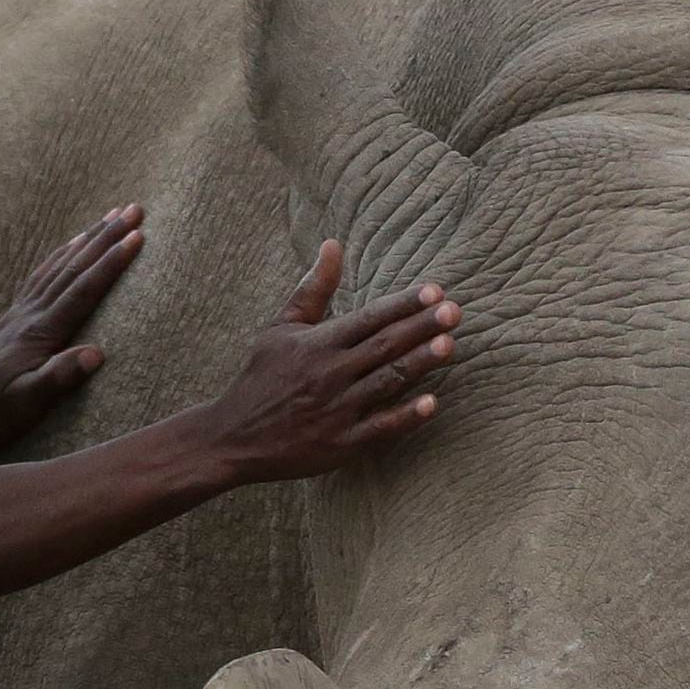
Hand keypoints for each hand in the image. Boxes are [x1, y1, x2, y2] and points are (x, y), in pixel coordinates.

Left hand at [0, 204, 146, 451]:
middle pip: (75, 267)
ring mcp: (22, 312)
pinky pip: (43, 275)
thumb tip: (96, 354)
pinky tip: (70, 246)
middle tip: (134, 209)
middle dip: (106, 236)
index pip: (83, 290)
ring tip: (110, 216)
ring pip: (60, 265)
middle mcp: (32, 314)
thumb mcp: (27, 404)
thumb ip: (58, 378)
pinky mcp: (16, 317)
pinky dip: (61, 255)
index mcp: (41, 332)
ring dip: (87, 239)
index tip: (137, 237)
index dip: (111, 262)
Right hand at [196, 244, 455, 484]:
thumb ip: (313, 288)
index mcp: (318, 343)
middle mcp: (330, 374)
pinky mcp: (341, 444)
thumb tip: (333, 243)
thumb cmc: (261, 377)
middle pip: (384, 346)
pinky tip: (432, 404)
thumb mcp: (281, 328)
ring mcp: (337, 410)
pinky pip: (379, 429)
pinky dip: (405, 416)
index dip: (403, 303)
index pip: (368, 317)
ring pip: (386, 382)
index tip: (435, 289)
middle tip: (455, 311)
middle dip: (421, 327)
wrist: (234, 437)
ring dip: (419, 363)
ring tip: (450, 345)